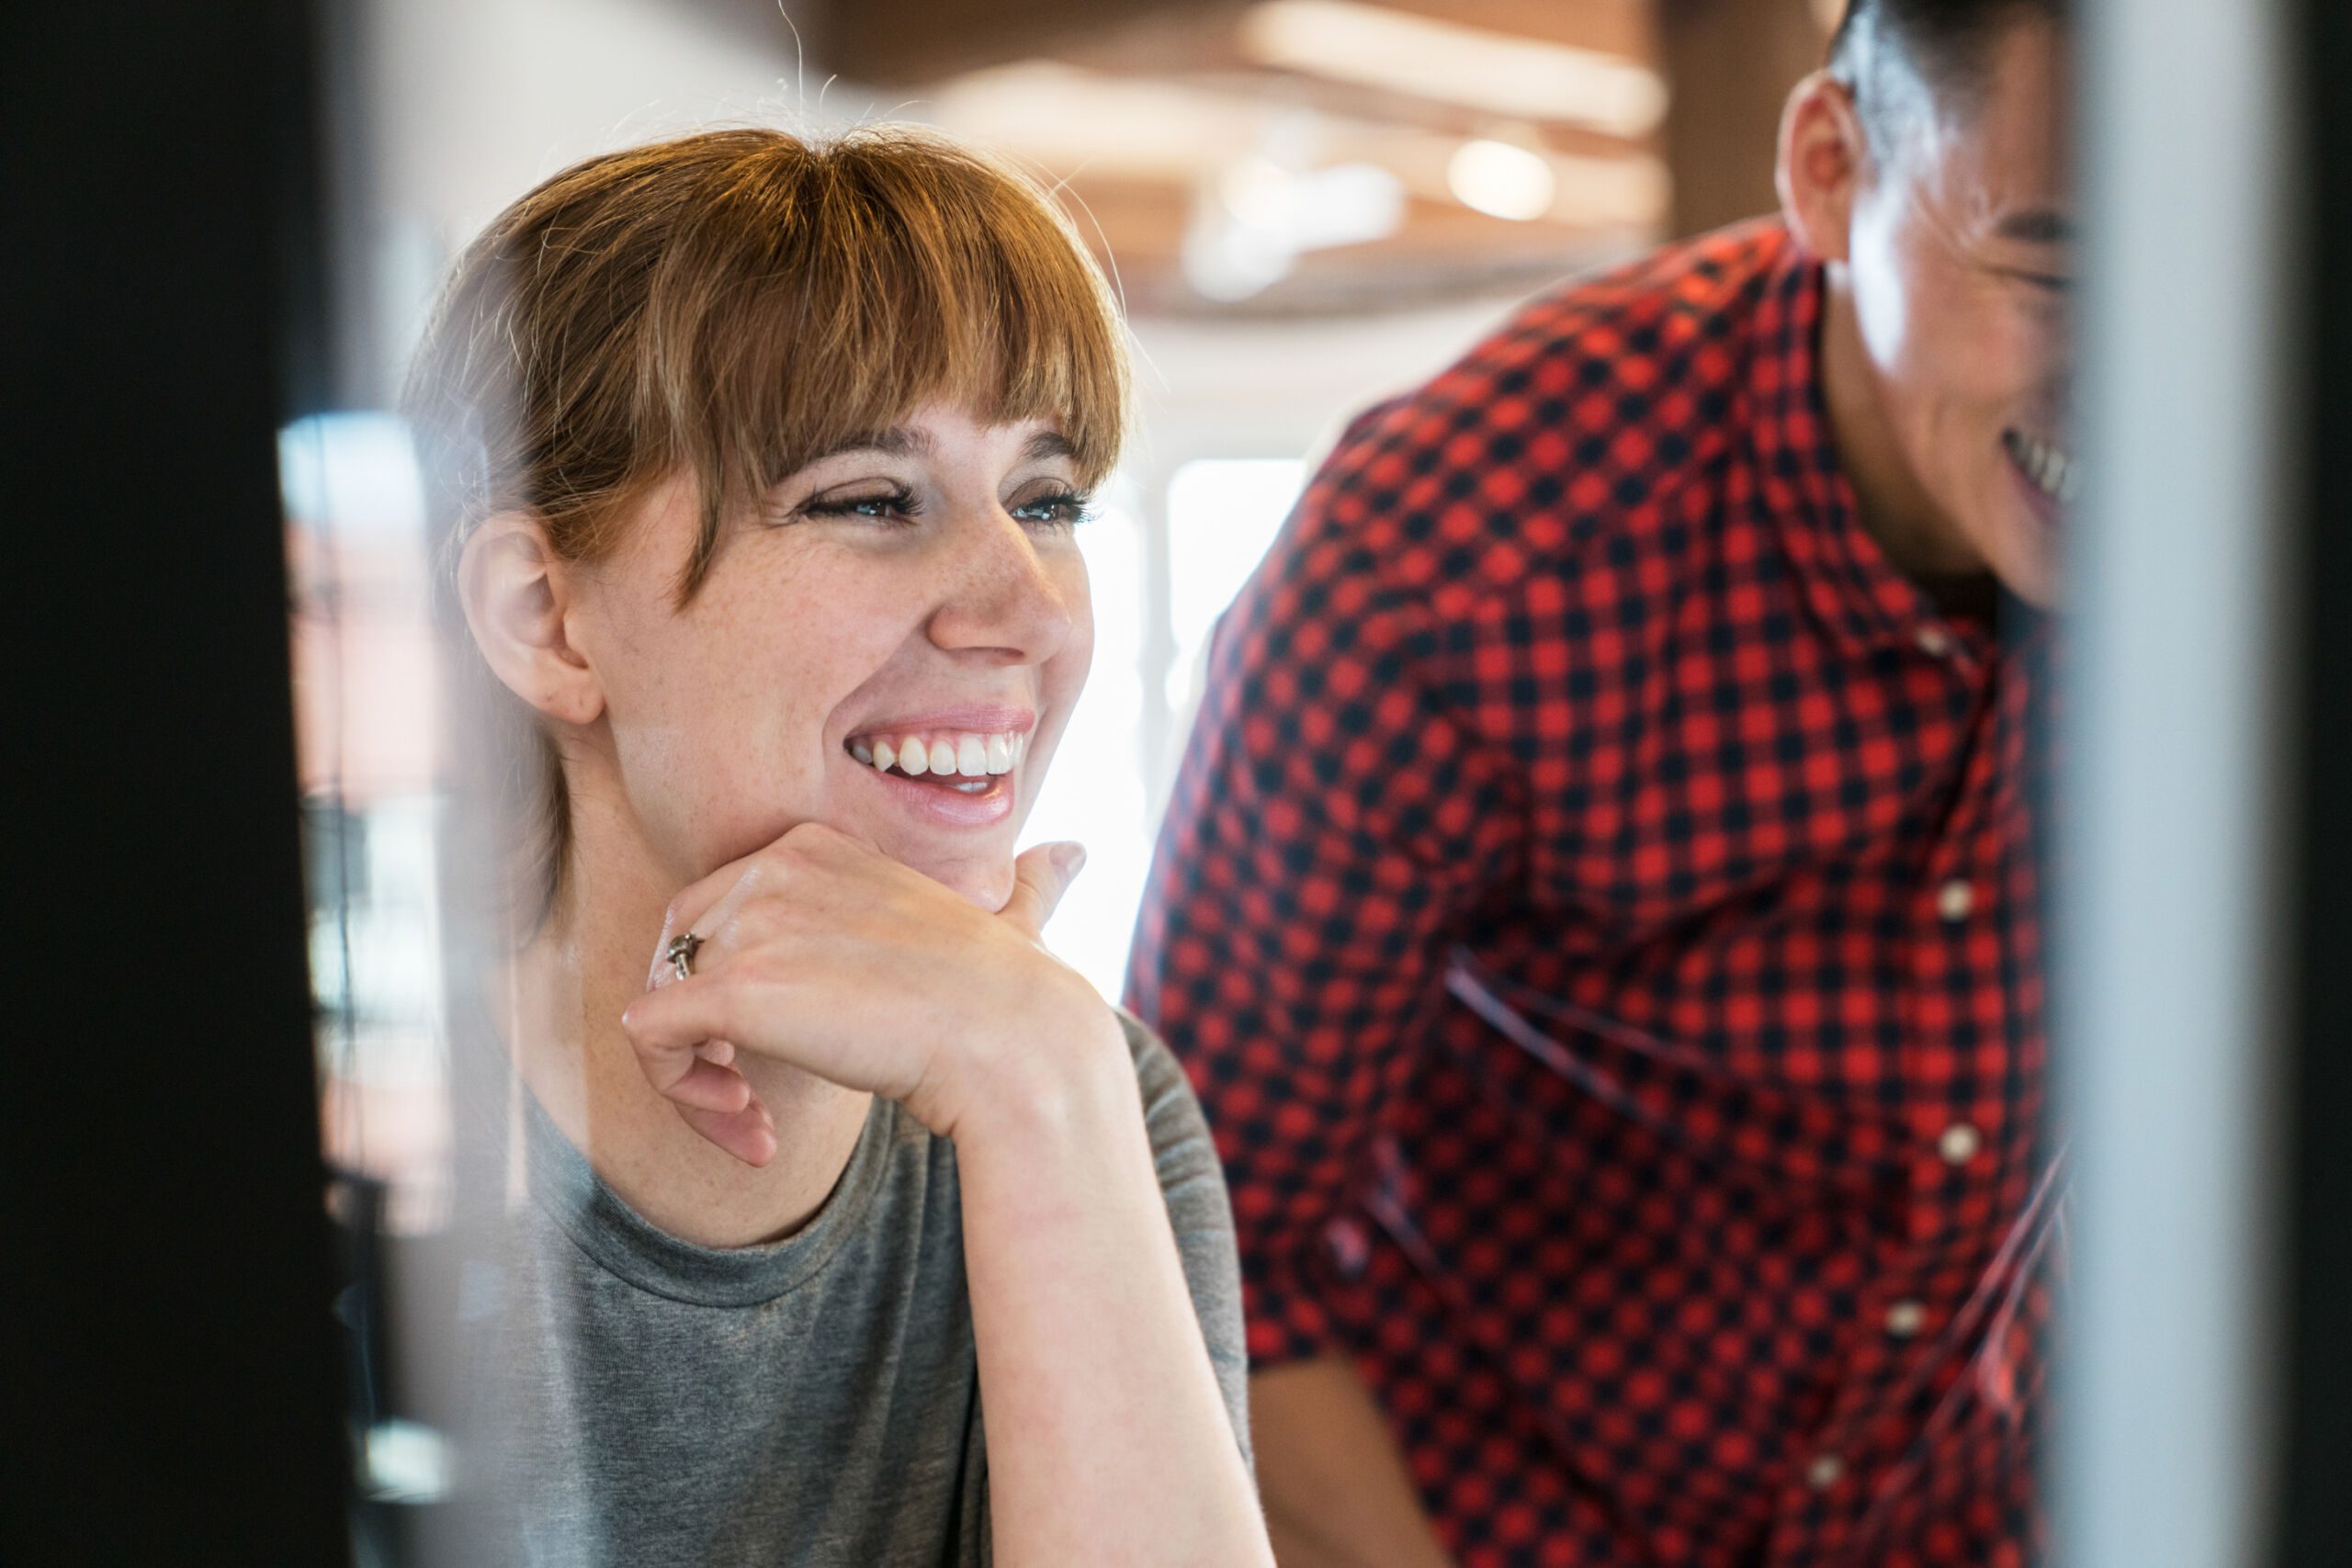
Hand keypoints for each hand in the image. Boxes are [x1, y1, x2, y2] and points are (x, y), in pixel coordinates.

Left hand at [618, 822, 1115, 1162]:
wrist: (1017, 1042)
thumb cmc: (1018, 996)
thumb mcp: (1012, 921)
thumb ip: (1024, 888)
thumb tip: (1069, 855)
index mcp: (815, 845)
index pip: (721, 911)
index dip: (737, 986)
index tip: (792, 1051)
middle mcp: (771, 866)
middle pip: (680, 952)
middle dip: (707, 1032)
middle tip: (755, 1100)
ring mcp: (748, 922)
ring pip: (659, 999)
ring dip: (698, 1077)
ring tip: (755, 1125)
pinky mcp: (732, 988)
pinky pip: (647, 1038)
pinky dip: (678, 1094)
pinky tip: (752, 1135)